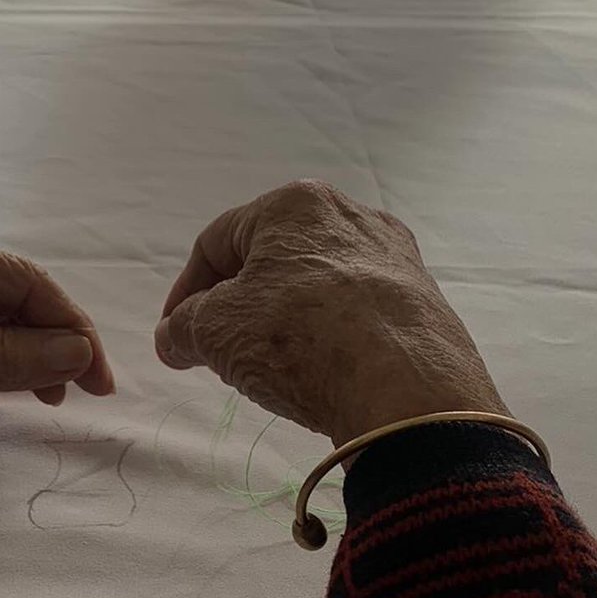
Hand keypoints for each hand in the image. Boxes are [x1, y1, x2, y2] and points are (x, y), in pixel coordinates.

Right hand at [154, 180, 508, 446]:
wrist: (410, 394)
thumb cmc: (298, 339)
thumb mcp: (214, 330)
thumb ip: (181, 327)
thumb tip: (173, 337)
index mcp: (294, 203)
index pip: (217, 241)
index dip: (184, 292)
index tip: (173, 335)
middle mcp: (350, 215)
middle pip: (269, 259)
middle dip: (234, 305)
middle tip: (215, 349)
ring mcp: (395, 257)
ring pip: (314, 285)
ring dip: (280, 320)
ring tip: (266, 365)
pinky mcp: (423, 301)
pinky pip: (355, 311)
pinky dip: (327, 335)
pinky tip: (319, 371)